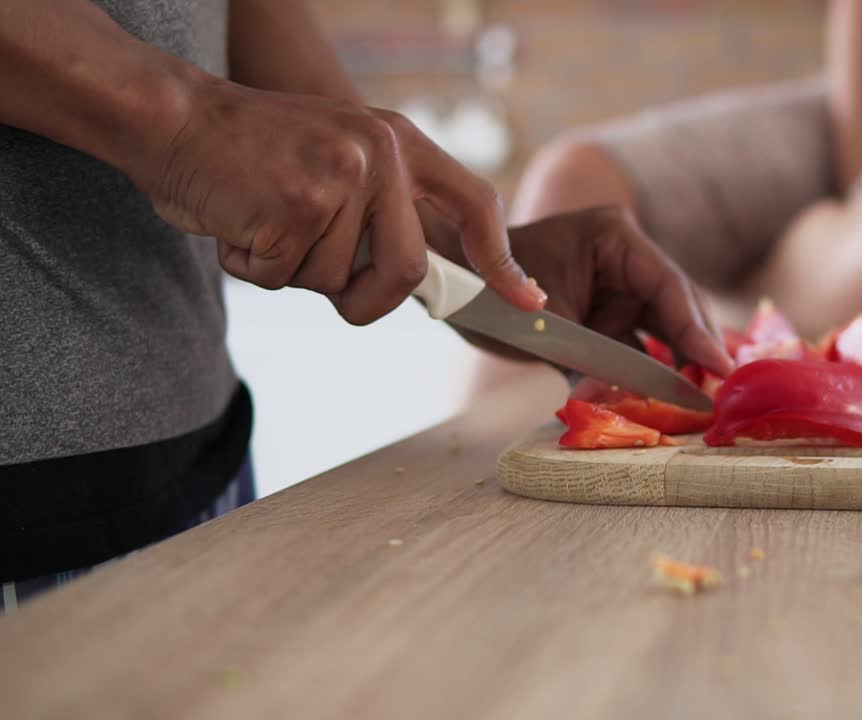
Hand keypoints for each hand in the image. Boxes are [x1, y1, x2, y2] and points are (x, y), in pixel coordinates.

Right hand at [132, 77, 543, 324]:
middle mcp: (380, 155)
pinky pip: (286, 277)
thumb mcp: (338, 159)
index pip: (476, 202)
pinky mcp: (296, 206)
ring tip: (264, 220)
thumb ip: (379, 209)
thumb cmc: (251, 152)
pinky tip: (239, 223)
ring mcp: (341, 179)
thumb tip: (417, 282)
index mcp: (398, 141)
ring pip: (337, 280)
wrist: (174, 117)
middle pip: (406, 271)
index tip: (527, 297)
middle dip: (367, 299)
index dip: (501, 258)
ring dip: (292, 271)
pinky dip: (255, 267)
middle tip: (322, 279)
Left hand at [428, 205, 732, 376]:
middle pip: (677, 309)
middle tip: (718, 392)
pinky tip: (664, 405)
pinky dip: (646, 378)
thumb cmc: (489, 287)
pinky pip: (637, 350)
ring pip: (664, 333)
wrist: (457, 290)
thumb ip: (585, 359)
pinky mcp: (609, 320)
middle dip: (696, 350)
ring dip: (676, 369)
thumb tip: (618, 396)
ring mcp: (621, 292)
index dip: (695, 329)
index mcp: (615, 238)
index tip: (717, 366)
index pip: (668, 285)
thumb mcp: (540, 323)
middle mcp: (627, 262)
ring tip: (697, 404)